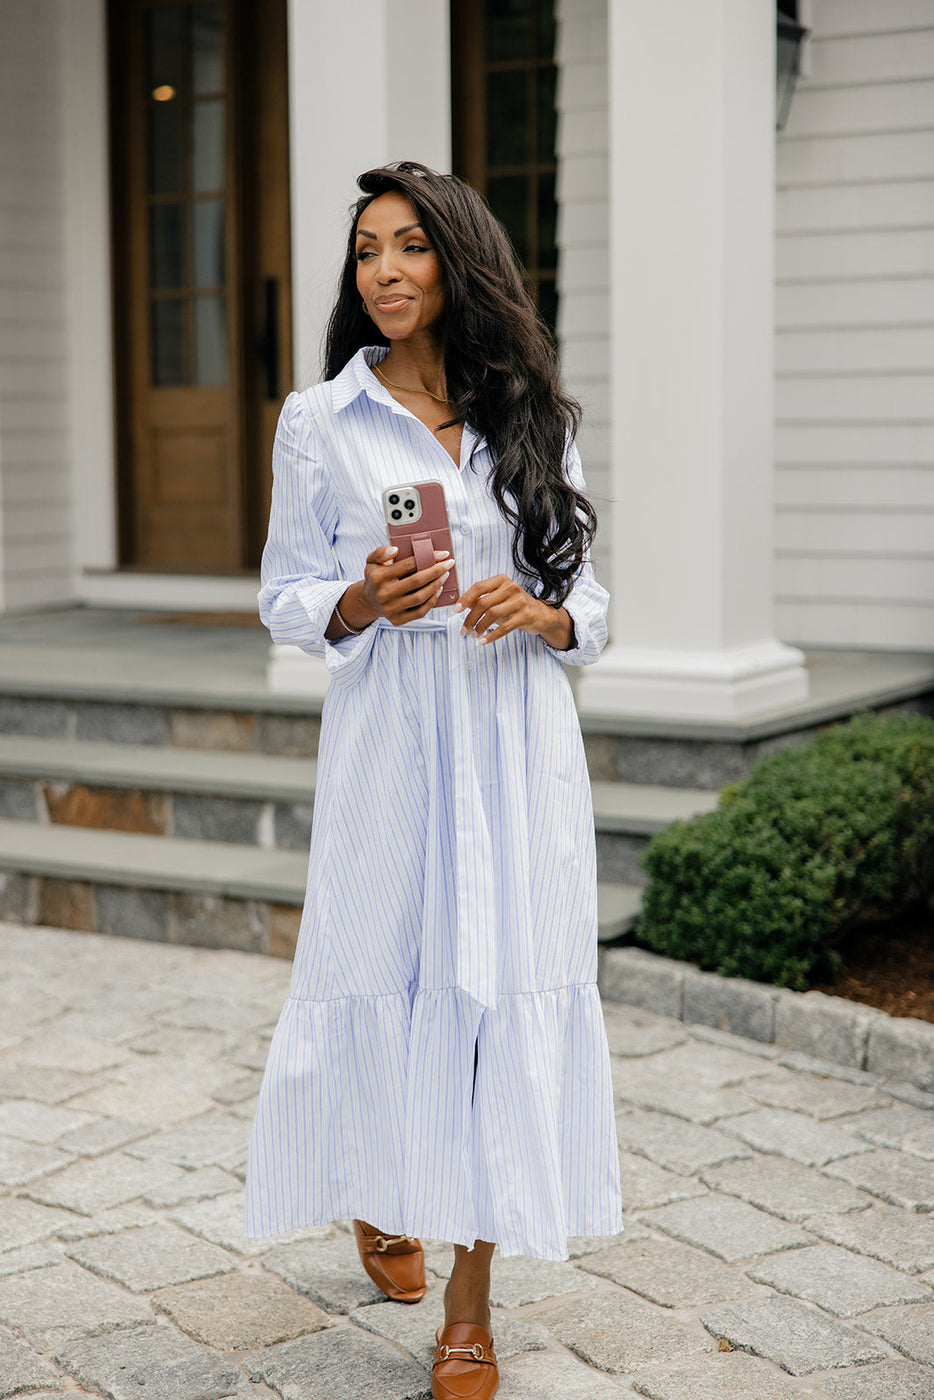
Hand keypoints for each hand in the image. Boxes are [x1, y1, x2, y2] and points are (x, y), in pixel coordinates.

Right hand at [361, 544, 452, 626]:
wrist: (369, 601)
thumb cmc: (375, 577)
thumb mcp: (372, 561)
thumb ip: (381, 552)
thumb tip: (395, 549)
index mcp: (378, 577)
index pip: (407, 565)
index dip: (427, 558)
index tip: (443, 554)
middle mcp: (383, 594)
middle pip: (416, 581)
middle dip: (436, 571)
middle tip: (448, 564)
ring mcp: (390, 609)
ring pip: (420, 597)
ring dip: (436, 585)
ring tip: (444, 576)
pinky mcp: (397, 620)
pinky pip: (420, 611)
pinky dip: (432, 601)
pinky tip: (438, 590)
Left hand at [454, 575, 573, 649]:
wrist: (541, 614)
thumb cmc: (515, 606)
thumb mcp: (497, 600)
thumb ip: (480, 600)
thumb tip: (461, 604)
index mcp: (501, 580)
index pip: (478, 587)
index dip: (464, 599)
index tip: (455, 611)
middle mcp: (511, 587)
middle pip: (483, 603)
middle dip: (470, 618)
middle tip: (463, 631)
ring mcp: (520, 601)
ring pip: (492, 614)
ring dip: (479, 627)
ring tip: (473, 636)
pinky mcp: (526, 615)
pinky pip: (504, 627)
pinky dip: (491, 636)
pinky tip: (483, 641)